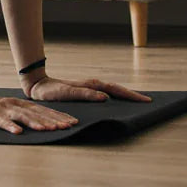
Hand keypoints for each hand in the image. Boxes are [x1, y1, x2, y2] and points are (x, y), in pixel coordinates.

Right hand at [0, 87, 78, 134]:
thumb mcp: (6, 111)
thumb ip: (21, 116)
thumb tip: (41, 124)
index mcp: (18, 104)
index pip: (42, 110)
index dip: (58, 115)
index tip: (72, 122)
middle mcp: (12, 105)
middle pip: (36, 113)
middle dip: (54, 119)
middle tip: (69, 126)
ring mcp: (1, 110)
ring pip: (22, 117)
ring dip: (37, 123)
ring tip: (49, 129)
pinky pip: (1, 122)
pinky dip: (10, 126)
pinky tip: (19, 132)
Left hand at [24, 73, 152, 102]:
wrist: (37, 85)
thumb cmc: (51, 91)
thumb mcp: (67, 93)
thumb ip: (85, 95)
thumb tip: (105, 98)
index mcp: (91, 85)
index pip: (115, 90)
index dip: (130, 95)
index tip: (145, 100)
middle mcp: (92, 85)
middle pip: (117, 89)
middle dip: (132, 94)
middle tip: (148, 101)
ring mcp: (89, 87)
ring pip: (112, 90)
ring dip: (125, 95)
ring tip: (137, 101)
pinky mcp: (85, 91)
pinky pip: (105, 93)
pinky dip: (115, 96)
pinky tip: (118, 102)